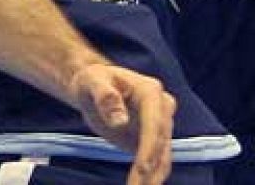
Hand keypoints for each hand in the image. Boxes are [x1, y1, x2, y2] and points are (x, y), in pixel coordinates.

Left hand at [68, 64, 175, 184]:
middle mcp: (162, 109)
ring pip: (161, 159)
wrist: (96, 87)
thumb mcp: (92, 82)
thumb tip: (120, 120)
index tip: (142, 169)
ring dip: (151, 180)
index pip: (154, 124)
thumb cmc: (94, 80)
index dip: (149, 148)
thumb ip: (105, 97)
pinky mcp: (154, 142)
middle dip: (149, 170)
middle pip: (161, 145)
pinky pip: (155, 164)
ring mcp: (161, 127)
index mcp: (151, 92)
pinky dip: (149, 179)